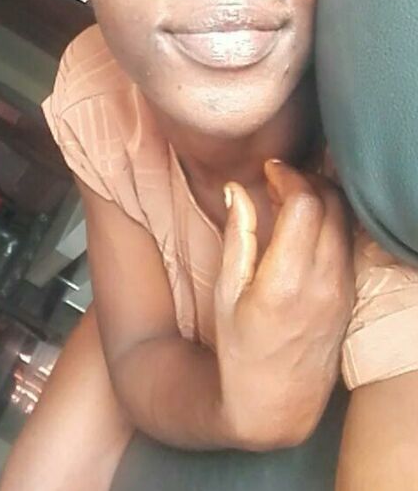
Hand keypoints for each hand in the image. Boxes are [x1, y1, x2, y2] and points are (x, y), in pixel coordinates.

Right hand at [214, 161, 353, 450]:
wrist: (275, 404)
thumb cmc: (239, 349)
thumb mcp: (226, 291)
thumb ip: (238, 235)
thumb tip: (237, 189)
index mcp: (286, 280)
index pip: (305, 203)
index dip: (288, 176)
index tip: (268, 170)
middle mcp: (323, 282)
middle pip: (332, 204)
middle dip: (307, 179)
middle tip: (279, 178)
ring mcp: (342, 290)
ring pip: (346, 220)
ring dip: (323, 196)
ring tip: (290, 197)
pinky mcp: (350, 296)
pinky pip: (348, 242)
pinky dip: (331, 220)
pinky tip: (305, 223)